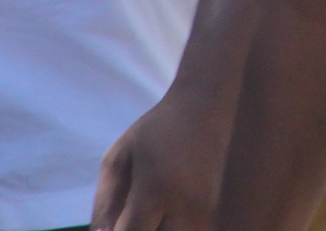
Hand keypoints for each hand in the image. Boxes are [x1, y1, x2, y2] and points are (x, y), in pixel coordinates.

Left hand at [92, 81, 230, 230]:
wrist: (209, 107)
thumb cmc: (157, 131)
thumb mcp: (119, 157)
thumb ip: (104, 203)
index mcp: (157, 189)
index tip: (116, 220)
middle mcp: (188, 206)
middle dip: (141, 230)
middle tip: (136, 212)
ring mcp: (209, 211)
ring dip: (162, 227)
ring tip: (155, 208)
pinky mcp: (220, 211)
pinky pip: (194, 229)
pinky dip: (178, 224)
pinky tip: (171, 208)